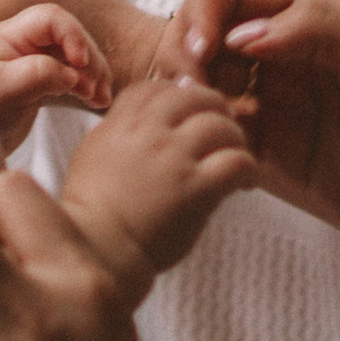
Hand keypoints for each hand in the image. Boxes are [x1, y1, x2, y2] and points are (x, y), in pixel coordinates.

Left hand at [0, 0, 166, 92]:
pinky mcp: (41, 85)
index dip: (73, 36)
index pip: (51, 18)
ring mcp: (34, 63)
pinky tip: (97, 102)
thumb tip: (72, 75)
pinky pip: (73, 77)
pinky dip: (88, 87)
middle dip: (89, 58)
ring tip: (101, 98)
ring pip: (75, 57)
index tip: (79, 65)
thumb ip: (35, 75)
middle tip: (95, 89)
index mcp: (10, 35)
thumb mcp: (0, 90)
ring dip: (94, 73)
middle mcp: (24, 44)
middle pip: (69, 36)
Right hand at [57, 74, 257, 292]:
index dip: (177, 94)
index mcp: (122, 124)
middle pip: (194, 97)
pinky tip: (244, 183)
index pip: (157, 89)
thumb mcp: (92, 153)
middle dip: (212, 106)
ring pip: (220, 126)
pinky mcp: (197, 189)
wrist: (98, 251)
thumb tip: (138, 114)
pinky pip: (237, 162)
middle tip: (222, 124)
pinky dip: (247, 168)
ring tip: (235, 154)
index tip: (187, 111)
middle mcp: (150, 134)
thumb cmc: (91, 210)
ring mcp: (175, 159)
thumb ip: (116, 128)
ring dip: (234, 137)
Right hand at [163, 0, 339, 298]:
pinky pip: (222, 133)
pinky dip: (205, 137)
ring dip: (189, 97)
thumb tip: (242, 33)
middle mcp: (296, 52)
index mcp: (321, 14)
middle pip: (208, 29)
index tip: (200, 56)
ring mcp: (287, 104)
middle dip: (183, 53)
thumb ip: (319, 27)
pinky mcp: (283, 156)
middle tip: (185, 98)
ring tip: (200, 129)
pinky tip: (219, 156)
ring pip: (207, 80)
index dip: (203, 10)